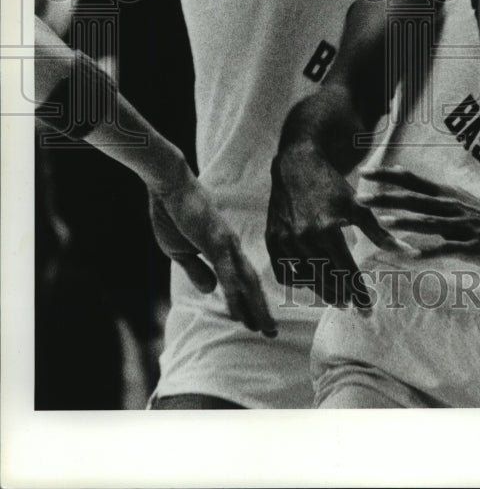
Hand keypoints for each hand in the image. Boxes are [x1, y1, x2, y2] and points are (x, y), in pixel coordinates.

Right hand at [149, 165, 276, 335]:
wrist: (169, 186)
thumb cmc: (173, 214)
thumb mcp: (181, 251)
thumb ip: (197, 270)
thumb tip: (210, 290)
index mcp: (224, 248)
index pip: (241, 280)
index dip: (249, 301)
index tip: (256, 322)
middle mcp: (231, 247)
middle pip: (251, 283)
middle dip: (261, 309)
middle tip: (271, 332)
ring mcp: (226, 244)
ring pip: (246, 282)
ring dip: (256, 306)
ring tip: (264, 328)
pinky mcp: (215, 242)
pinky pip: (228, 274)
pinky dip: (235, 294)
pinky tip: (240, 311)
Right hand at [266, 140, 400, 308]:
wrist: (296, 165)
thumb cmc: (331, 185)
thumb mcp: (357, 205)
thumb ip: (380, 232)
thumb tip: (407, 252)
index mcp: (327, 229)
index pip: (346, 272)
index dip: (359, 293)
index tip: (368, 309)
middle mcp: (303, 237)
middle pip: (326, 279)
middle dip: (342, 295)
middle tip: (353, 304)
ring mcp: (284, 240)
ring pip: (306, 279)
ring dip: (322, 291)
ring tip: (337, 296)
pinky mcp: (272, 240)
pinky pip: (284, 273)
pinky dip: (298, 282)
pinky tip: (312, 283)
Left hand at [359, 165, 479, 265]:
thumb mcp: (452, 196)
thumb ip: (425, 190)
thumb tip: (399, 174)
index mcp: (443, 194)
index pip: (411, 181)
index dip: (387, 176)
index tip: (364, 172)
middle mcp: (449, 206)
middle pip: (414, 200)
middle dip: (386, 199)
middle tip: (361, 198)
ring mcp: (460, 226)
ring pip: (429, 222)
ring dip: (405, 222)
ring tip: (383, 222)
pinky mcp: (470, 246)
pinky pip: (447, 249)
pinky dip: (429, 252)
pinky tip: (411, 257)